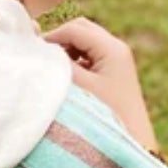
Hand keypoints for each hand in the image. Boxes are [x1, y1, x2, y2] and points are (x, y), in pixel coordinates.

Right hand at [44, 18, 156, 153]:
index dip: (52, 36)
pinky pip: (90, 53)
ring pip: (85, 40)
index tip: (35, 51)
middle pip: (82, 29)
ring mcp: (117, 58)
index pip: (74, 29)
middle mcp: (117, 48)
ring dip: (67, 48)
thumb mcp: (81, 87)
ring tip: (54, 66)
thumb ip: (61, 65)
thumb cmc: (107, 114)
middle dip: (60, 38)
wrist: (133, 139)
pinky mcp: (114, 70)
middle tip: (44, 55)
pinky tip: (67, 75)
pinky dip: (75, 57)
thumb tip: (43, 50)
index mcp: (112, 48)